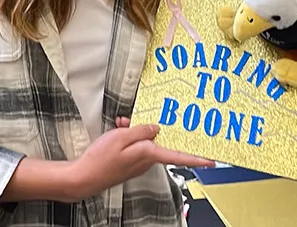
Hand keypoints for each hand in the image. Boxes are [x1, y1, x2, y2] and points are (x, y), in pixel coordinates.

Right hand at [72, 123, 214, 199]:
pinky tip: (119, 128)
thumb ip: (141, 130)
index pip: (178, 156)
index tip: (212, 160)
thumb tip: (156, 128)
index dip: (196, 158)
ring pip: (146, 142)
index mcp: (149, 154)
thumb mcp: (121, 137)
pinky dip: (129, 136)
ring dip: (137, 130)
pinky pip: (136, 146)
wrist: (84, 177)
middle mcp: (146, 161)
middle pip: (160, 142)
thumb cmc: (100, 159)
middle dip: (153, 128)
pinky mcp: (129, 163)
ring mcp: (138, 163)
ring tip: (122, 123)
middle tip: (140, 119)